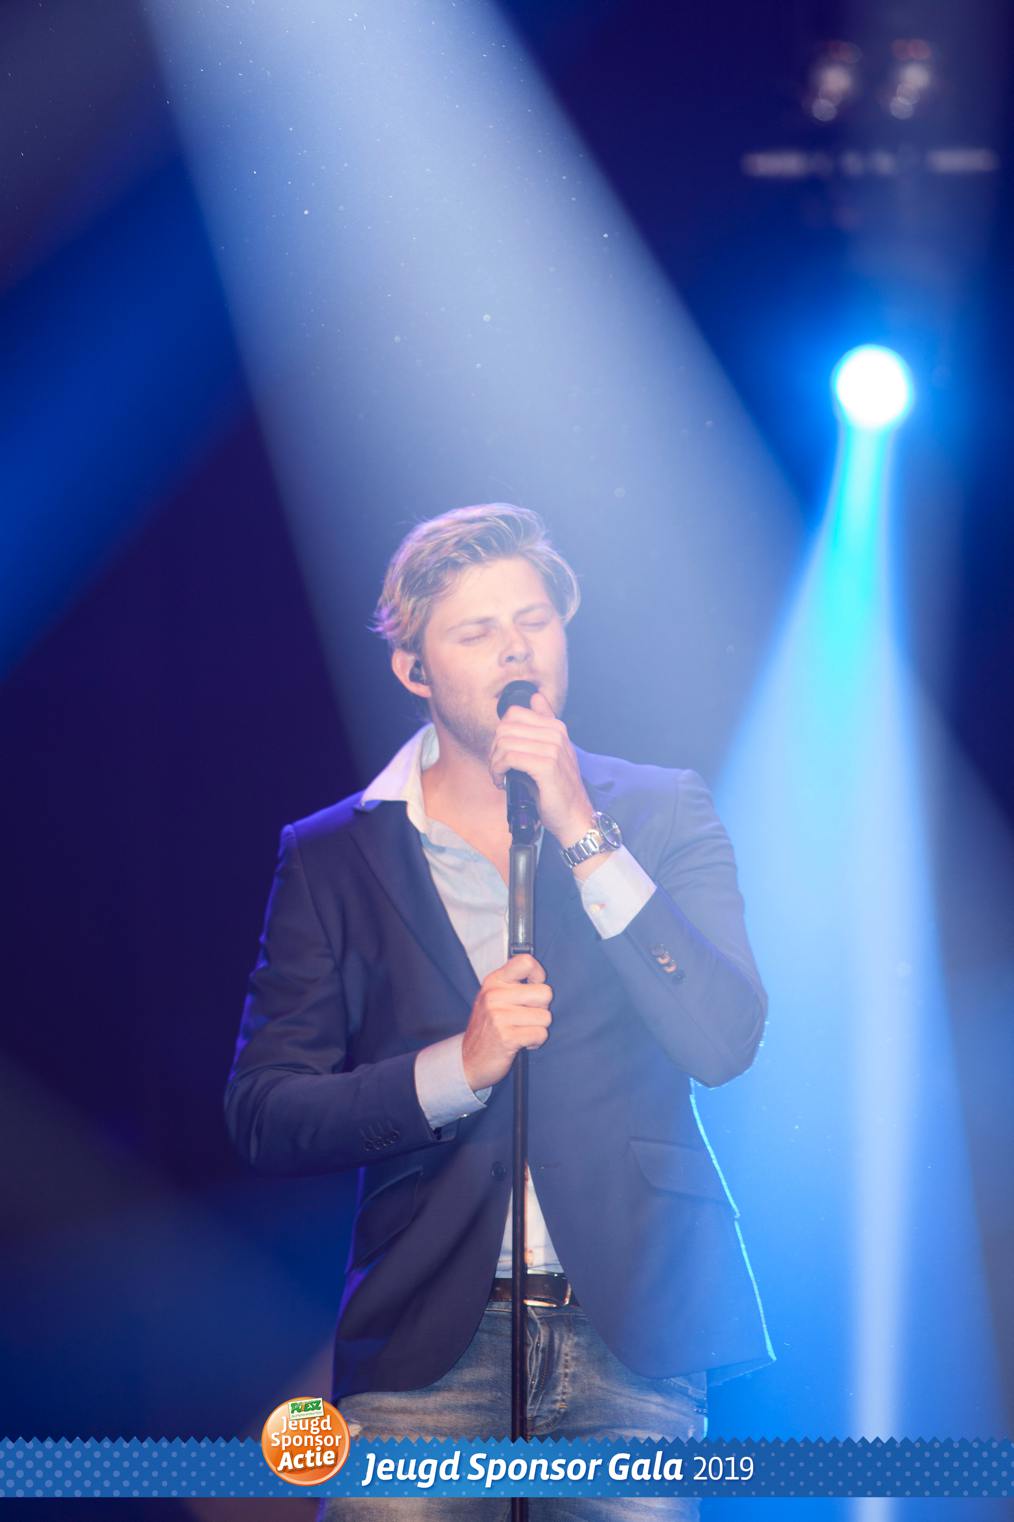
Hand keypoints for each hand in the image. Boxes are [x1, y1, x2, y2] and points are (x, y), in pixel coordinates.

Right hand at [461, 954, 552, 1090]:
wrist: (468, 1060)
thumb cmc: (487, 1028)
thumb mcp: (492, 998)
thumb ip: (512, 984)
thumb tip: (541, 979)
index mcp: (493, 982)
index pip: (526, 962)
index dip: (538, 975)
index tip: (533, 987)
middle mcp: (494, 995)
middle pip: (545, 993)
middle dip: (541, 1008)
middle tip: (526, 1017)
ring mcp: (499, 1016)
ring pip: (545, 1017)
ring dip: (538, 1028)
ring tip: (522, 1031)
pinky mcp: (506, 1037)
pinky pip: (540, 1034)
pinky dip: (536, 1041)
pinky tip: (522, 1042)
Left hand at [488, 691, 594, 845]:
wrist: (574, 816)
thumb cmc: (557, 789)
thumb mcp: (551, 752)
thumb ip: (543, 724)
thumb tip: (535, 697)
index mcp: (556, 727)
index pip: (514, 713)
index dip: (500, 734)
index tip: (502, 754)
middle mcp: (555, 734)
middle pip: (505, 728)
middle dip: (493, 749)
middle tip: (497, 768)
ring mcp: (552, 748)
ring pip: (504, 743)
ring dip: (494, 763)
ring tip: (499, 776)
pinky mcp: (546, 766)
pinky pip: (509, 758)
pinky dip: (498, 770)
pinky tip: (502, 782)